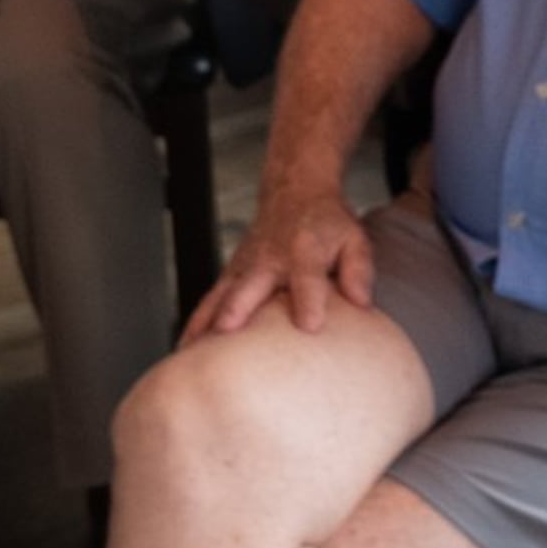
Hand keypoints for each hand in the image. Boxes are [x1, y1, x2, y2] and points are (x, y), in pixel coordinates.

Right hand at [183, 180, 376, 341]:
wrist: (295, 191)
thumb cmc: (327, 224)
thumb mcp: (355, 239)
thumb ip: (359, 270)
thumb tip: (362, 303)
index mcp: (305, 250)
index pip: (308, 277)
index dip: (309, 300)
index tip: (310, 326)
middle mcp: (269, 258)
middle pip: (250, 286)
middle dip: (237, 308)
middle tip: (226, 332)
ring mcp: (245, 266)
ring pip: (220, 296)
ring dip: (205, 322)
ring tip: (191, 355)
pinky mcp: (231, 275)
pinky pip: (209, 301)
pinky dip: (195, 323)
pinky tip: (185, 350)